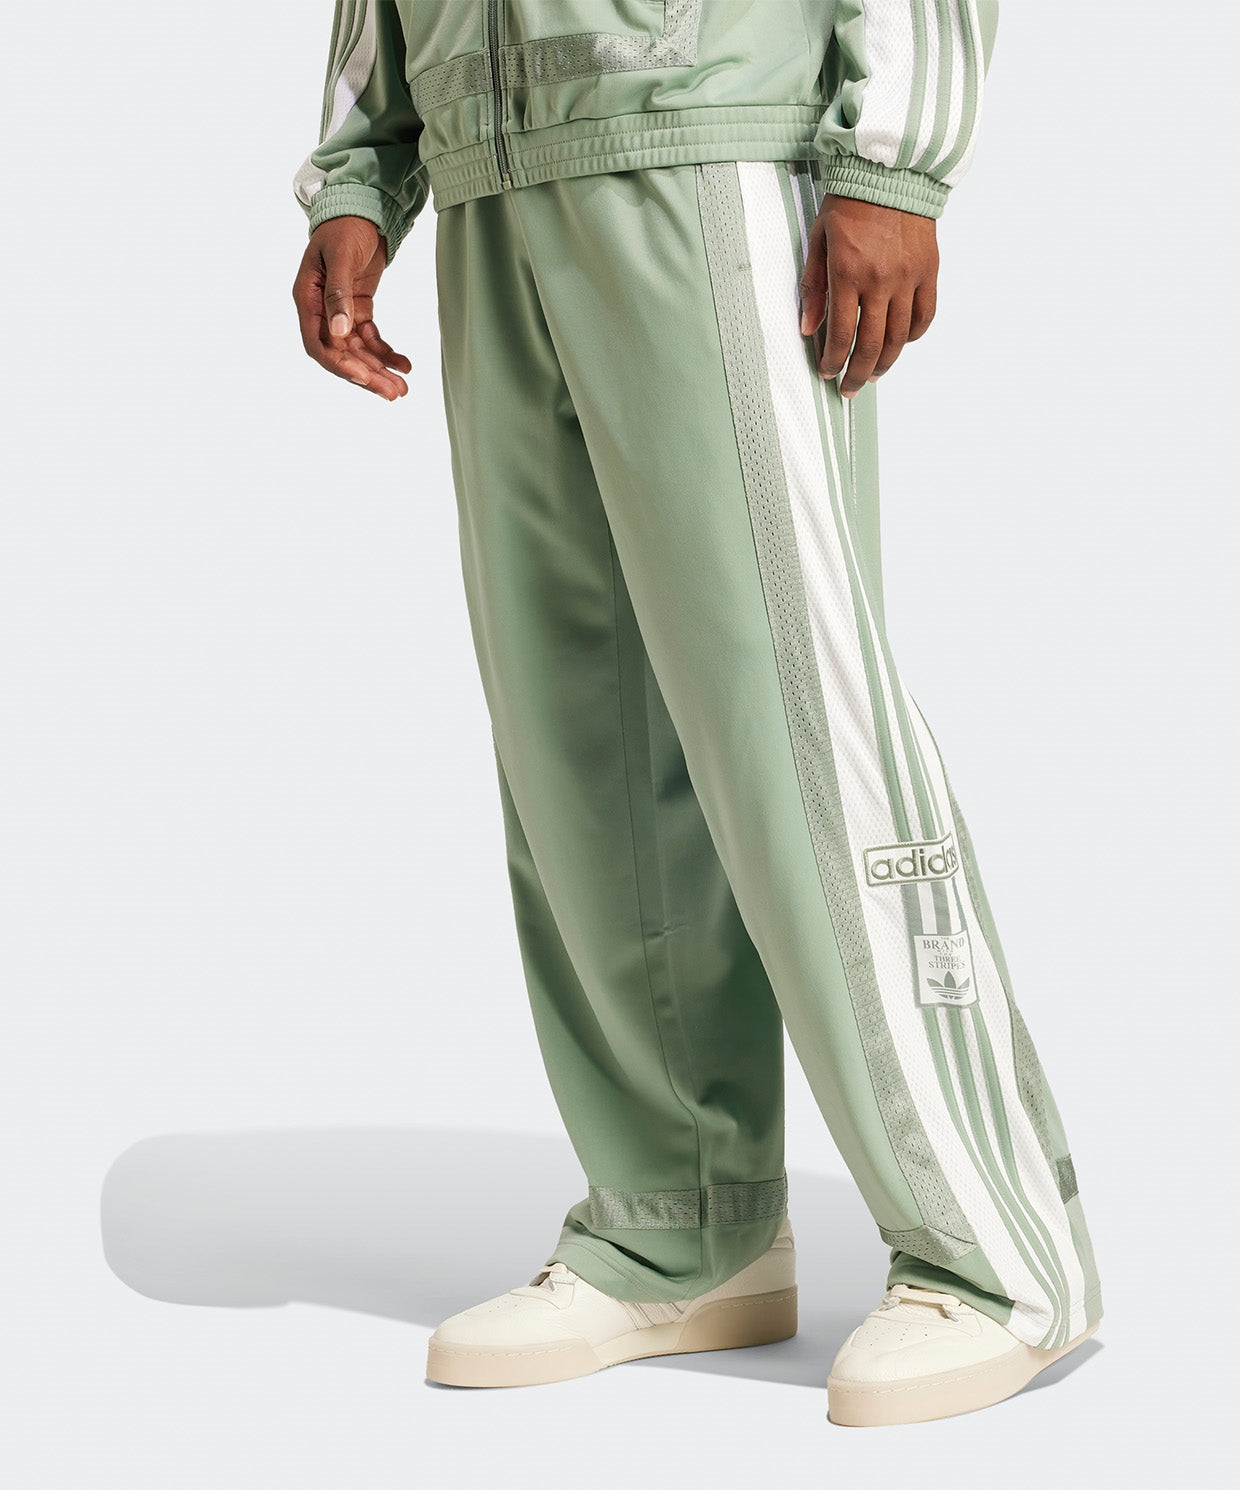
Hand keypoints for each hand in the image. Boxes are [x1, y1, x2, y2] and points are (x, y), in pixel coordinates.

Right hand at [292, 217, 410, 399]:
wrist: (361, 208)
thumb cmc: (344, 227)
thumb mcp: (342, 257)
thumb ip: (339, 293)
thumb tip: (339, 331)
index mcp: (308, 298)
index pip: (317, 343)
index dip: (339, 364)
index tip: (364, 378)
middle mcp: (321, 311)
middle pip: (341, 354)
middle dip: (367, 375)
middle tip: (394, 393)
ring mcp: (340, 312)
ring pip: (358, 352)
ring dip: (379, 371)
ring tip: (403, 388)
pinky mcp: (358, 310)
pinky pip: (372, 339)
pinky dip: (387, 354)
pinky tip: (405, 365)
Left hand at [798, 195, 938, 397]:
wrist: (890, 172)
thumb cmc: (849, 204)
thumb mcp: (819, 241)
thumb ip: (814, 286)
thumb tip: (808, 328)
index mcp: (848, 272)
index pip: (841, 333)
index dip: (833, 360)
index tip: (828, 372)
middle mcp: (880, 279)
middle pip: (872, 344)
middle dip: (857, 372)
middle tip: (849, 387)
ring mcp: (908, 277)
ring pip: (900, 337)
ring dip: (886, 362)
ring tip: (873, 373)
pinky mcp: (929, 271)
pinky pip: (925, 315)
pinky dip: (913, 336)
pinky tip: (901, 343)